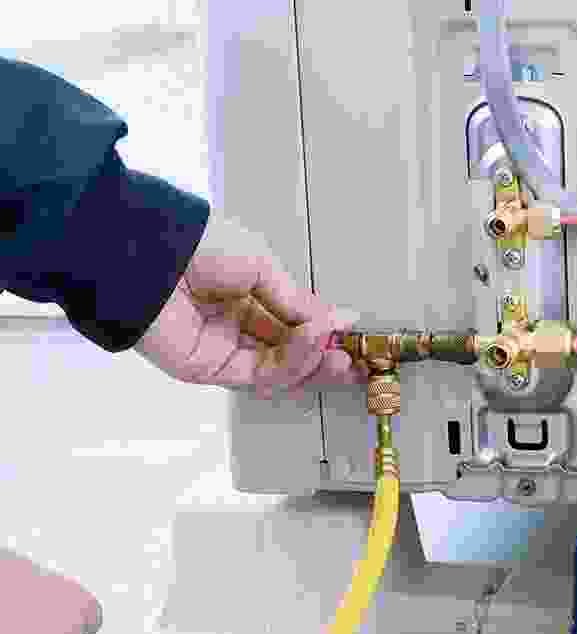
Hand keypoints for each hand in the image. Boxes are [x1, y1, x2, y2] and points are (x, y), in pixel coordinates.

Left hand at [135, 213, 365, 397]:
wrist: (147, 257)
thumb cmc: (200, 246)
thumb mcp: (263, 265)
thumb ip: (297, 301)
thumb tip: (338, 320)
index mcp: (247, 296)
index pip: (293, 324)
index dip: (325, 332)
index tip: (355, 335)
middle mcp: (238, 326)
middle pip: (290, 353)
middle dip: (326, 357)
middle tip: (358, 359)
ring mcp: (225, 350)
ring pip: (280, 370)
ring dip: (315, 363)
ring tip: (339, 354)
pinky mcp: (211, 371)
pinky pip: (260, 374)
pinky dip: (291, 363)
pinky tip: (312, 344)